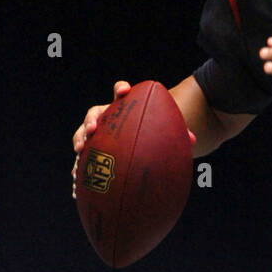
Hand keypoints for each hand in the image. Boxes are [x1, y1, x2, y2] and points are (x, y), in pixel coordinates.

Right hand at [71, 80, 195, 197]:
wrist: (140, 146)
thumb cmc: (153, 135)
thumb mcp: (165, 133)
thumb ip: (177, 134)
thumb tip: (192, 140)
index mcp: (123, 109)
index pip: (120, 93)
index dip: (120, 89)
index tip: (124, 90)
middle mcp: (106, 120)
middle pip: (94, 114)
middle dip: (91, 120)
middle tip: (92, 129)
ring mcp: (96, 137)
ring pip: (83, 135)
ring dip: (79, 141)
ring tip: (79, 151)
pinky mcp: (92, 154)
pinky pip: (83, 161)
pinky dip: (79, 171)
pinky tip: (78, 183)